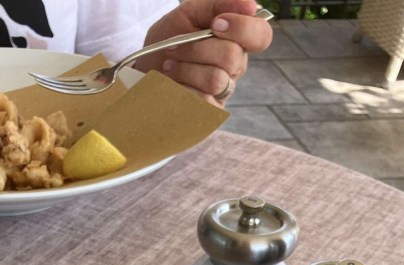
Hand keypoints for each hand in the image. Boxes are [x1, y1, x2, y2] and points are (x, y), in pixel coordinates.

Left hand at [135, 0, 272, 106]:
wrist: (142, 71)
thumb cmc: (168, 41)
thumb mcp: (188, 13)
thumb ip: (218, 4)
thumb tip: (252, 5)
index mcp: (236, 40)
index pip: (261, 36)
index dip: (243, 28)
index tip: (216, 24)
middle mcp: (234, 68)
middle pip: (233, 57)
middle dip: (198, 48)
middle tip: (175, 47)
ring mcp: (223, 93)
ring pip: (216, 79)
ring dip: (185, 69)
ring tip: (170, 66)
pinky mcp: (208, 114)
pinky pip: (203, 102)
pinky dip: (181, 89)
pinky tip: (171, 85)